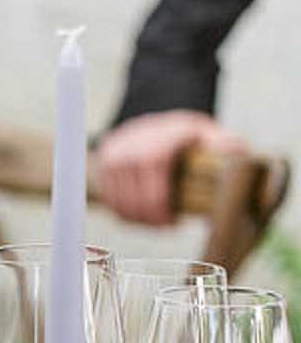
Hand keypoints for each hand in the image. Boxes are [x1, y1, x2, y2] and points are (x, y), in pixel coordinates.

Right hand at [95, 110, 245, 224]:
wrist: (152, 114)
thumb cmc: (181, 130)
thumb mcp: (205, 132)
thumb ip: (223, 143)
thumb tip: (241, 155)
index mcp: (156, 148)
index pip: (154, 195)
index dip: (161, 216)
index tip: (172, 225)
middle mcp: (129, 152)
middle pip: (135, 203)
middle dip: (150, 222)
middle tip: (164, 227)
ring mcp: (112, 158)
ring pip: (119, 204)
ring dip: (135, 220)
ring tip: (152, 222)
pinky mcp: (101, 163)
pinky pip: (108, 199)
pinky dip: (121, 211)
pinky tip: (136, 214)